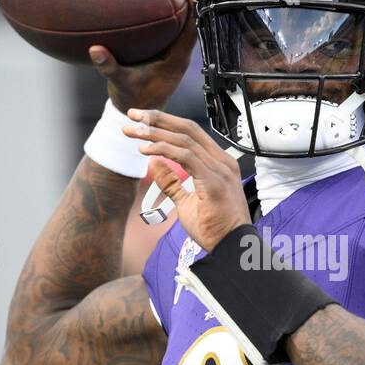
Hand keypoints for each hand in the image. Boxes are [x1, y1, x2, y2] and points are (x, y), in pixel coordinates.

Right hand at [89, 0, 198, 112]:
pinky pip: (165, 4)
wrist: (140, 107)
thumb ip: (109, 68)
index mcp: (179, 54)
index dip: (193, 2)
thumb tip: (94, 50)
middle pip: (191, 1)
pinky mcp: (164, 34)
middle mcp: (181, 41)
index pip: (192, 22)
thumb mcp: (120, 84)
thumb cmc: (134, 98)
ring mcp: (173, 36)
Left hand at [122, 108, 249, 249]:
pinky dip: (164, 150)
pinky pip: (186, 157)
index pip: (191, 133)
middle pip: (188, 129)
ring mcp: (220, 170)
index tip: (141, 119)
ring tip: (133, 132)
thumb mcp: (187, 202)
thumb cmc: (213, 229)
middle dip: (157, 119)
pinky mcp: (214, 181)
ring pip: (184, 140)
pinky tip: (145, 150)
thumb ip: (173, 183)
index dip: (165, 123)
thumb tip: (154, 163)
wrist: (231, 249)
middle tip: (132, 115)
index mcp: (219, 163)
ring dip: (155, 133)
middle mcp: (222, 161)